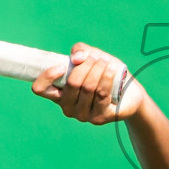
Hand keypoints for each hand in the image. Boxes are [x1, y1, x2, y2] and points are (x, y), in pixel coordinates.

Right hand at [31, 42, 145, 123]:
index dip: (47, 76)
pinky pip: (101, 93)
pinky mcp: (99, 117)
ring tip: (105, 64)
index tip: (62, 65)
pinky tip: (112, 70)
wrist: (129, 93)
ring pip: (88, 87)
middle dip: (86, 66)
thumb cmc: (104, 74)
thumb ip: (81, 51)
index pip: (40, 89)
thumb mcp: (92, 57)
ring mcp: (83, 114)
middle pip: (72, 83)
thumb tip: (76, 58)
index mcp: (59, 92)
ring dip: (98, 70)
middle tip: (96, 60)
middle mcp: (67, 107)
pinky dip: (107, 77)